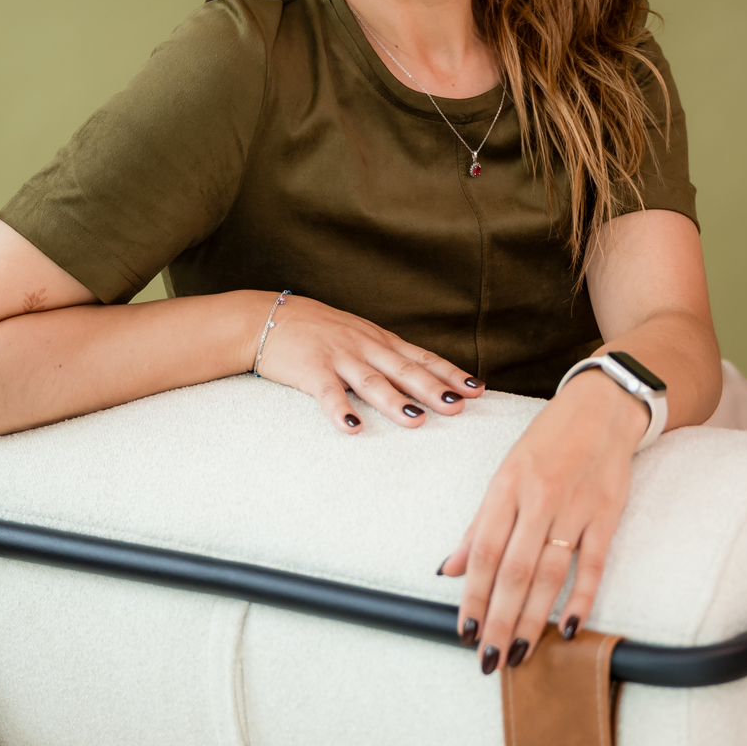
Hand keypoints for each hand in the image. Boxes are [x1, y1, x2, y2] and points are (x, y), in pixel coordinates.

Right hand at [253, 294, 482, 433]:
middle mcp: (365, 347)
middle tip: (459, 405)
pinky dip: (340, 409)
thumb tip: (422, 377)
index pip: (422, 358)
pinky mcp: (311, 370)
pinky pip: (328, 393)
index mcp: (379, 341)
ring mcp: (339, 357)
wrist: (268, 318)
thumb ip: (386, 354)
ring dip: (395, 401)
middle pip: (405, 370)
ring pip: (372, 381)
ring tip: (416, 419)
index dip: (450, 373)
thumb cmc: (317, 330)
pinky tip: (352, 427)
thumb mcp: (358, 335)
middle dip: (434, 388)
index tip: (478, 389)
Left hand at [439, 369, 647, 671]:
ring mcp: (575, 507)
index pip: (485, 552)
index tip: (465, 632)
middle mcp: (538, 497)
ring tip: (521, 652)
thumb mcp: (505, 473)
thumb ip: (480, 524)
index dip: (474, 596)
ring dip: (534, 617)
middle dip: (500, 619)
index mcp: (506, 486)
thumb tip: (450, 569)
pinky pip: (593, 564)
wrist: (601, 408)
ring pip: (550, 573)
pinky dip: (581, 598)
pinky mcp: (607, 514)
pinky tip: (567, 628)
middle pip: (515, 570)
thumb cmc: (548, 442)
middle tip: (490, 659)